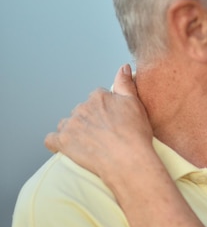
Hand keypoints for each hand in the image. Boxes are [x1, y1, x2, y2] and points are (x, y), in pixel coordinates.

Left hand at [45, 64, 153, 183]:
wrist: (128, 160)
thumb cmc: (135, 134)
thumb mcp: (136, 104)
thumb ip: (126, 84)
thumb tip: (123, 67)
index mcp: (99, 97)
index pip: (97, 97)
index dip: (105, 109)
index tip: (112, 119)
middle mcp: (82, 108)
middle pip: (82, 110)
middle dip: (90, 119)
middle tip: (104, 134)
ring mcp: (71, 125)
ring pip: (67, 124)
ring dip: (74, 130)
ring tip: (88, 143)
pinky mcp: (62, 142)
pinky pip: (51, 140)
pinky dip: (57, 143)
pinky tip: (66, 148)